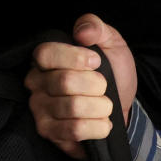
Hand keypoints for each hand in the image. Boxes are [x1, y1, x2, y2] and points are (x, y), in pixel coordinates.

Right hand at [25, 14, 137, 159]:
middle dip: (98, 84)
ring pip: (73, 107)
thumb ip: (97, 28)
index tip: (97, 61)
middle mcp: (37, 82)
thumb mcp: (112, 44)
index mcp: (48, 58)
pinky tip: (102, 121)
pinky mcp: (48, 132)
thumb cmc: (113, 72)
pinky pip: (74, 130)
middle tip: (104, 87)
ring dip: (101, 106)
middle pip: (65, 82)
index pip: (46, 53)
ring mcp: (39, 108)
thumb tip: (82, 32)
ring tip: (104, 105)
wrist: (123, 104)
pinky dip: (98, 125)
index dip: (75, 58)